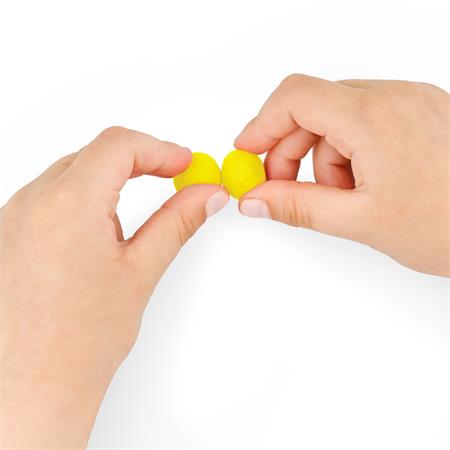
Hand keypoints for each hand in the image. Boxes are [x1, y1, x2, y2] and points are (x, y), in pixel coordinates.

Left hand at [0, 127, 228, 448]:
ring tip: (136, 206)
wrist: (31, 388)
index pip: (119, 145)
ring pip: (71, 173)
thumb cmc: (77, 343)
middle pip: (95, 154)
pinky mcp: (6, 233)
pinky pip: (48, 195)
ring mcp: (12, 217)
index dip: (160, 149)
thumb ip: (177, 222)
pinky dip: (81, 197)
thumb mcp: (140, 271)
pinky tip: (97, 226)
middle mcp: (32, 204)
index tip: (183, 163)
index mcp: (68, 206)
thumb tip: (205, 195)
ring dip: (108, 178)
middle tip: (171, 177)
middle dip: (139, 160)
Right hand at [235, 75, 448, 275]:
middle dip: (291, 150)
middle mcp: (394, 97)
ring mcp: (410, 102)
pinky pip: (366, 122)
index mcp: (375, 116)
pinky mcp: (420, 114)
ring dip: (325, 157)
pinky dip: (352, 151)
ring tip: (345, 197)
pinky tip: (366, 185)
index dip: (262, 124)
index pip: (295, 97)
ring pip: (339, 118)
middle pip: (314, 108)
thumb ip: (298, 207)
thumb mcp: (362, 220)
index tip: (247, 152)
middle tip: (285, 189)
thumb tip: (255, 200)